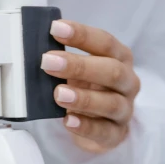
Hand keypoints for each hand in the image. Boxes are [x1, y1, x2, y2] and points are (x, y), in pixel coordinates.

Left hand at [41, 20, 140, 153]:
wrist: (98, 123)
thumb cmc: (87, 86)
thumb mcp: (78, 69)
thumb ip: (64, 59)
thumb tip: (36, 51)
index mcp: (120, 58)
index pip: (105, 43)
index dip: (82, 35)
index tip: (55, 29)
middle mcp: (127, 82)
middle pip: (111, 71)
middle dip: (79, 66)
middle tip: (48, 62)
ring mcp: (124, 109)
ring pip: (111, 103)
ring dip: (83, 98)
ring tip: (58, 94)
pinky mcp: (116, 134)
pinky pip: (104, 131)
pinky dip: (86, 126)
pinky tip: (68, 121)